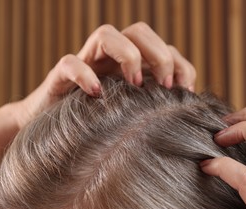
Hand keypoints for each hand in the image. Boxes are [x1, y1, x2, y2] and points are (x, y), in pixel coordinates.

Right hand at [15, 22, 195, 128]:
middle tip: (166, 86)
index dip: (182, 65)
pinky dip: (84, 74)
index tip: (188, 93)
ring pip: (106, 34)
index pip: (164, 49)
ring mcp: (86, 65)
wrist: (56, 138)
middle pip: (139, 31)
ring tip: (136, 86)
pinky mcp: (60, 78)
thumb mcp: (135, 118)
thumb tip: (189, 114)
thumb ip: (157, 110)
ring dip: (127, 55)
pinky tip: (97, 95)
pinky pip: (69, 63)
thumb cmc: (101, 127)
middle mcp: (112, 60)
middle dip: (159, 54)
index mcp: (134, 68)